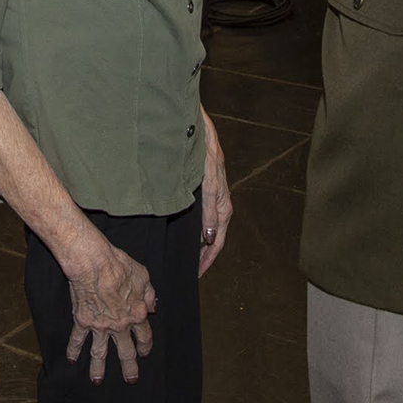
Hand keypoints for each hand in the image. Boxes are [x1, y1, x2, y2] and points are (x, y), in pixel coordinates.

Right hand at [62, 235, 155, 384]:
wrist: (95, 264)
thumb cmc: (120, 266)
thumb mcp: (143, 276)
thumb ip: (149, 295)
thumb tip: (153, 307)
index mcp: (137, 314)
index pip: (144, 336)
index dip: (145, 346)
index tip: (144, 353)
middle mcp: (120, 325)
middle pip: (126, 351)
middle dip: (129, 368)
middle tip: (131, 379)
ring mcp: (100, 326)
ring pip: (100, 353)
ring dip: (99, 369)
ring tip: (97, 382)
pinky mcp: (83, 321)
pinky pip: (77, 339)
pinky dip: (73, 350)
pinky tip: (71, 360)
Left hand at [197, 113, 232, 277]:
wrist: (194, 126)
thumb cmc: (204, 152)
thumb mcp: (207, 184)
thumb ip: (209, 212)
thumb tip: (210, 239)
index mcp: (222, 206)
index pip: (217, 242)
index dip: (207, 261)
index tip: (196, 276)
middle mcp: (217, 203)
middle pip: (212, 237)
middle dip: (202, 255)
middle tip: (188, 271)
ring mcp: (209, 195)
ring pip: (205, 226)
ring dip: (197, 242)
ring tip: (183, 255)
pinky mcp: (201, 187)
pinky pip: (199, 215)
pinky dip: (192, 227)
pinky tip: (179, 229)